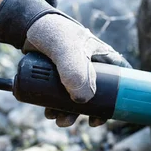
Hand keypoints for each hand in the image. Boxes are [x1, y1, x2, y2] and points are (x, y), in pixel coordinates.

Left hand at [0, 0, 130, 126]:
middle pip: (101, 95)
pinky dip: (58, 108)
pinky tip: (50, 112)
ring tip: (58, 119)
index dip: (123, 97)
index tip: (114, 112)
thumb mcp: (66, 50)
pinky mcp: (61, 79)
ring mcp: (77, 74)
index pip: (124, 78)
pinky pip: (64, 98)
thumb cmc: (54, 32)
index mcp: (104, 58)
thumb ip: (74, 71)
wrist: (27, 29)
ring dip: (72, 114)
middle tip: (88, 122)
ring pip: (80, 99)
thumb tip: (82, 99)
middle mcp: (93, 68)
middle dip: (93, 111)